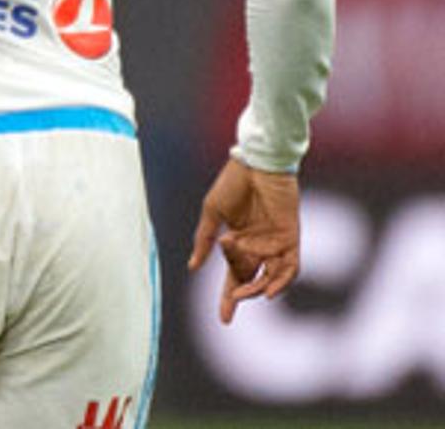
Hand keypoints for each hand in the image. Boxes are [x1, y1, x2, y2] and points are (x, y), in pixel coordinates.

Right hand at [188, 157, 301, 322]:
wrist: (256, 164)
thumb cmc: (233, 184)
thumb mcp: (213, 214)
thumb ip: (205, 241)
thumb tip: (193, 267)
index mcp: (238, 242)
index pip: (234, 275)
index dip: (228, 298)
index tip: (224, 319)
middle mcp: (258, 246)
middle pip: (250, 280)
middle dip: (240, 296)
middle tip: (229, 304)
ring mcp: (275, 243)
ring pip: (270, 278)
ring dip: (257, 289)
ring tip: (242, 294)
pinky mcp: (290, 238)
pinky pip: (290, 267)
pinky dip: (281, 281)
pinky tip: (268, 291)